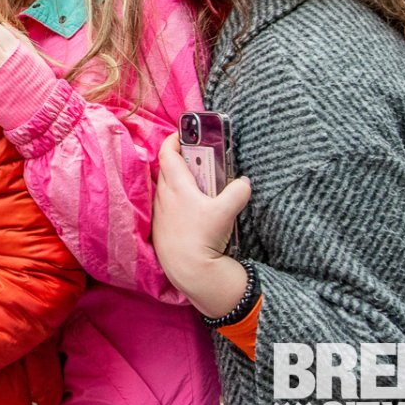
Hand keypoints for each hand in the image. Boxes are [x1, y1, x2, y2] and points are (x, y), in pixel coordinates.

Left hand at [152, 134, 252, 317]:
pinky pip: (165, 204)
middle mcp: (163, 195)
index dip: (174, 140)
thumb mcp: (226, 212)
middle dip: (181, 159)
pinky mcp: (159, 226)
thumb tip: (245, 182)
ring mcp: (159, 211)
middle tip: (199, 160)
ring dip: (178, 180)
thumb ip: (237, 192)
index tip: (184, 135)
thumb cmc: (203, 237)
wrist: (188, 269)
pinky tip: (190, 210)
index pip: (167, 153)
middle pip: (166, 167)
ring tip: (198, 186)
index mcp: (176, 185)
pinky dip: (175, 199)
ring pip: (165, 186)